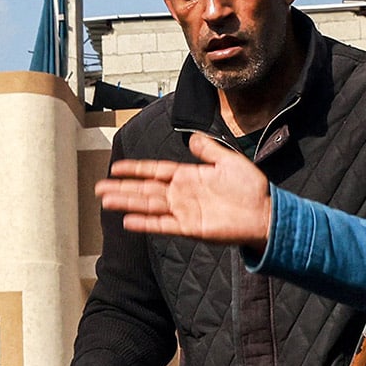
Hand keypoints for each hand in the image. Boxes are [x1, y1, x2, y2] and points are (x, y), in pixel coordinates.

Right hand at [94, 134, 273, 248]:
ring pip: (148, 205)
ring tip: (106, 200)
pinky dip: (145, 223)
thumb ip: (208, 150)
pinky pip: (162, 224)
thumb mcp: (229, 160)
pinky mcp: (190, 228)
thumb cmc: (251, 188)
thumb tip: (192, 138)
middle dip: (122, 188)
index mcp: (188, 176)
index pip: (155, 171)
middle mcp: (182, 194)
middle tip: (99, 187)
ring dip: (127, 203)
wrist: (265, 213)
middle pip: (145, 189)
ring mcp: (184, 211)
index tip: (116, 167)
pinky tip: (128, 221)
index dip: (136, 169)